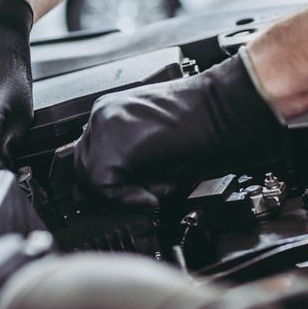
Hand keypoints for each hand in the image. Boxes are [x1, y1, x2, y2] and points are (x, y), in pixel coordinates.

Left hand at [74, 53, 284, 208]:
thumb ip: (129, 160)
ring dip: (124, 194)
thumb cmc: (201, 124)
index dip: (110, 181)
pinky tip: (158, 191)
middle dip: (112, 190)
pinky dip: (130, 199)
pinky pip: (106, 187)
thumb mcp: (154, 142)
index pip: (88, 154)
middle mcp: (103, 113)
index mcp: (110, 110)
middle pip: (83, 167)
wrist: (224, 109)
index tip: (136, 190)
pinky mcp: (116, 145)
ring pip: (92, 180)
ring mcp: (106, 127)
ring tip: (160, 186)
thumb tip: (116, 190)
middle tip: (147, 193)